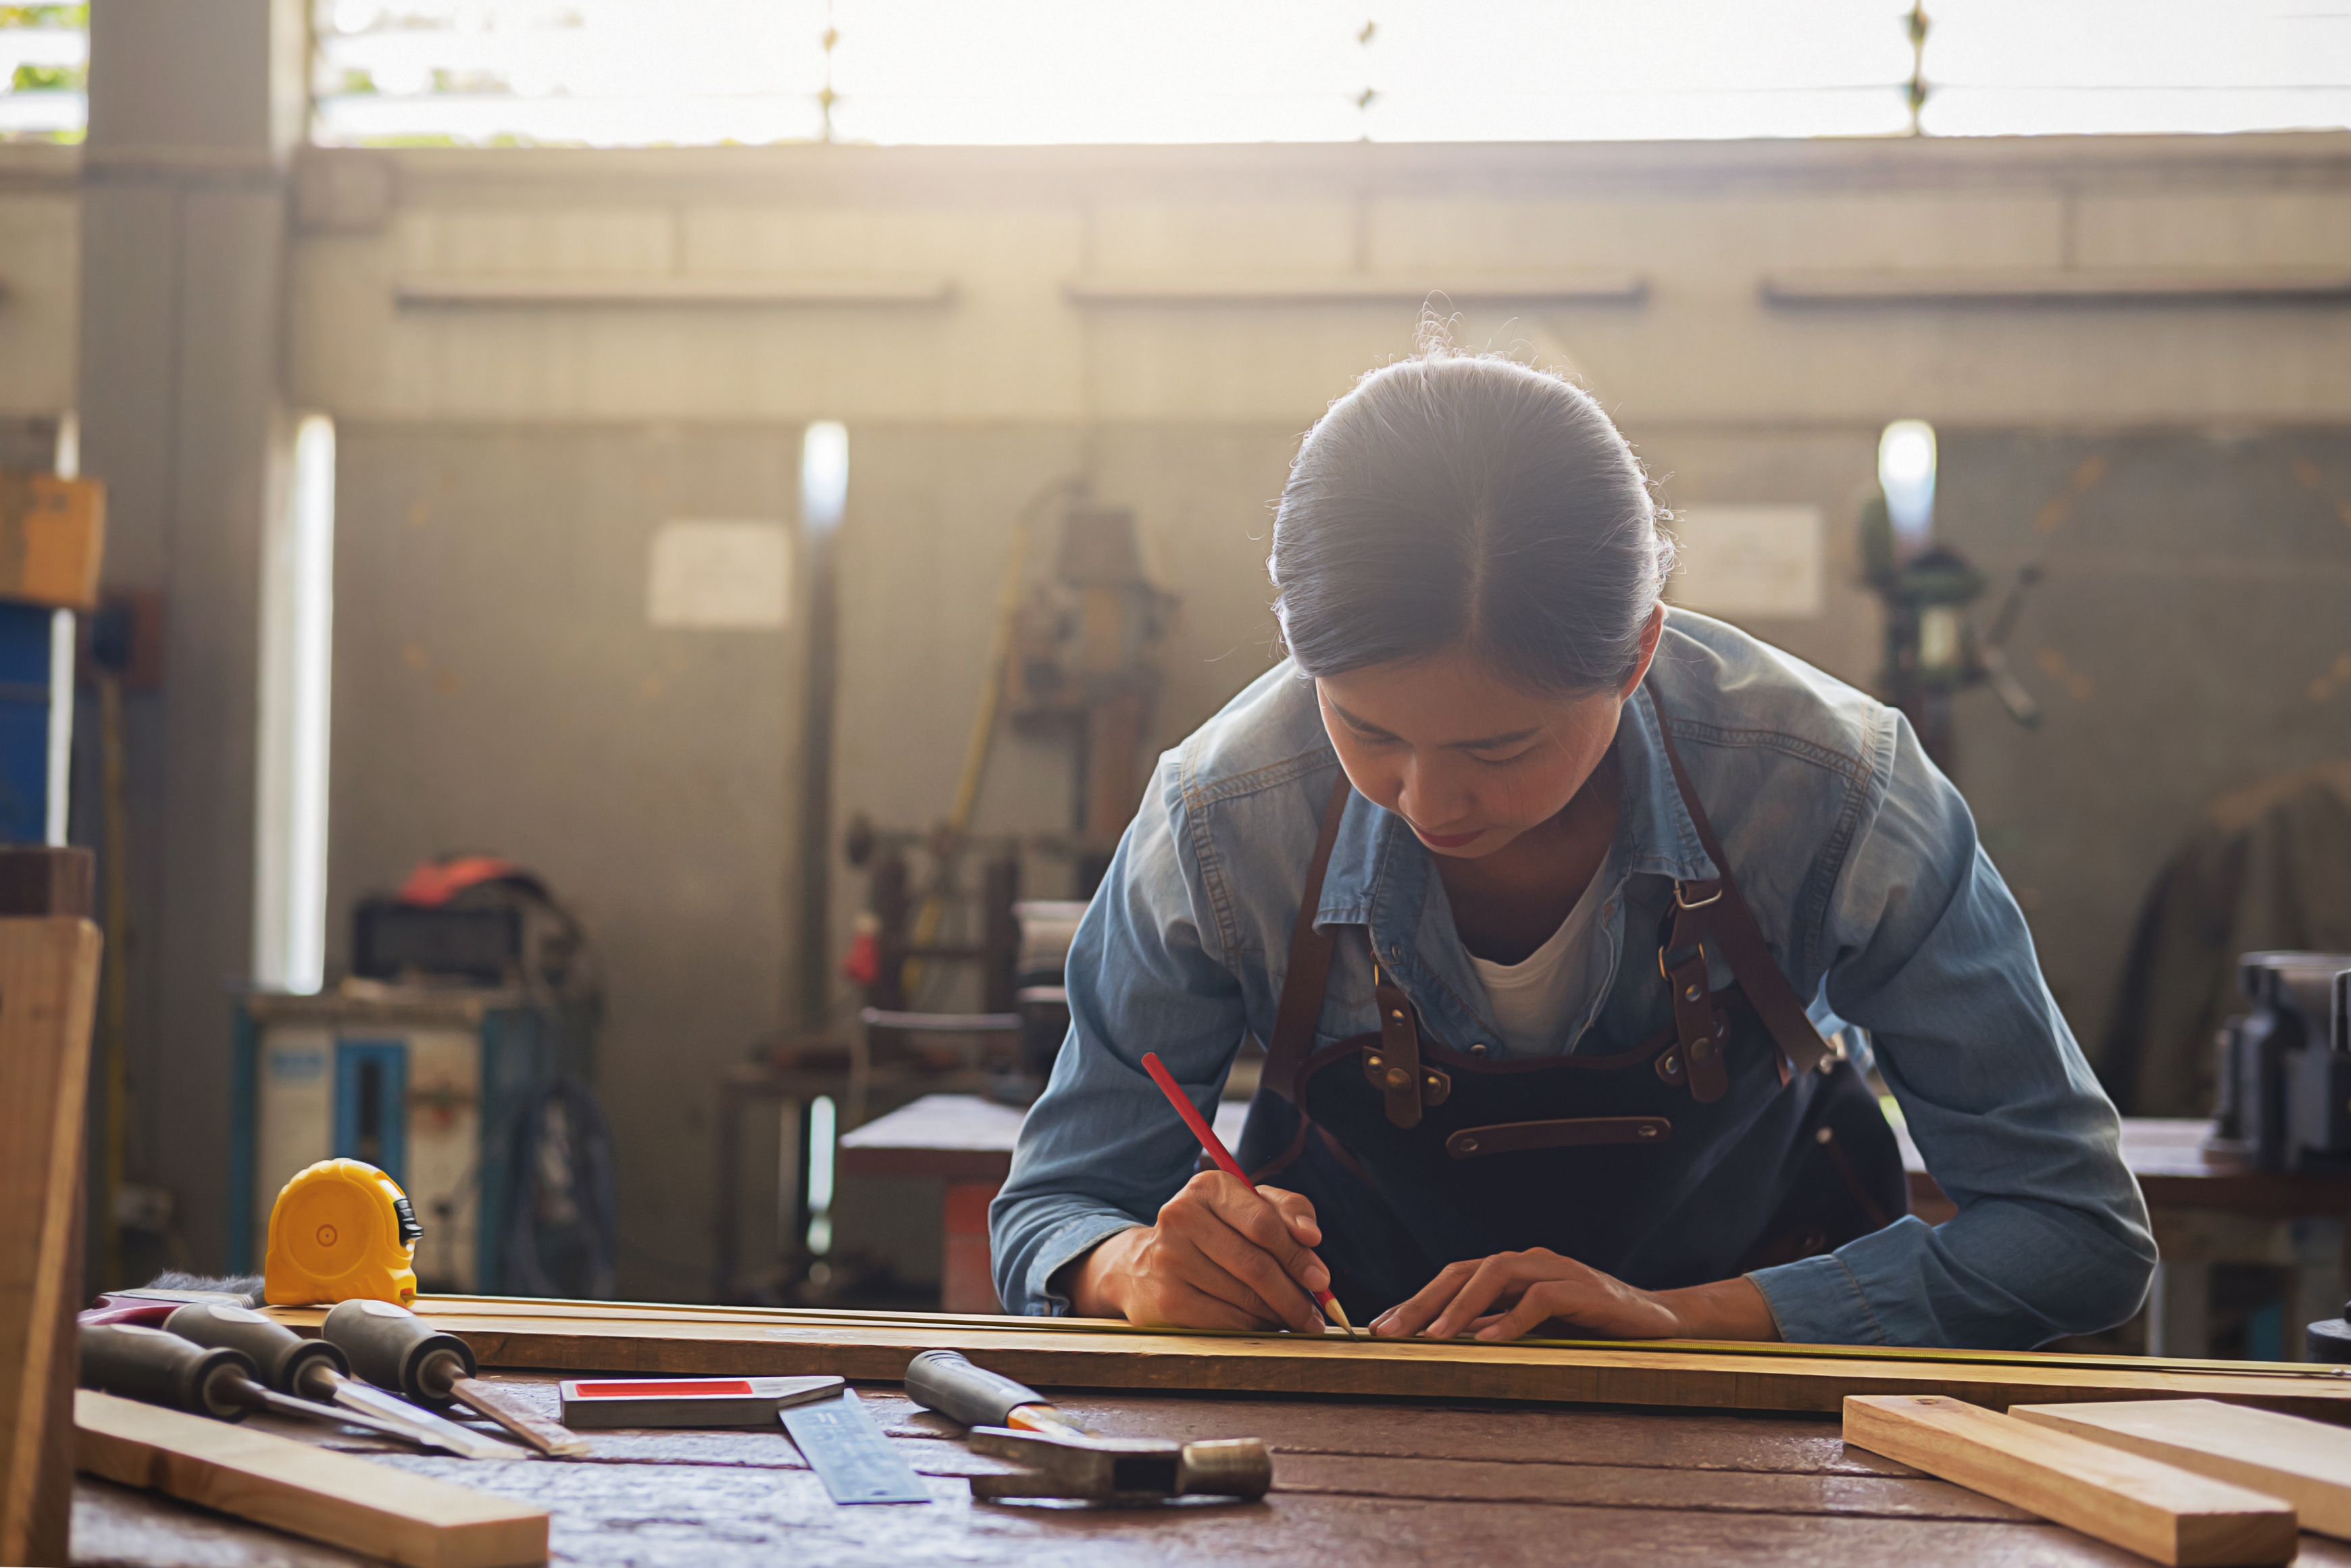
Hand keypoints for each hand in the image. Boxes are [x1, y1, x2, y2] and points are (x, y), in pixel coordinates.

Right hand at [1063, 1172, 1331, 1334]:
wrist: (1146, 1265)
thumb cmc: (1213, 1232)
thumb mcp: (1248, 1206)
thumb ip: (1287, 1211)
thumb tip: (1311, 1237)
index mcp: (1208, 1187)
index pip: (1264, 1224)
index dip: (1297, 1255)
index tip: (1321, 1280)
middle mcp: (1181, 1217)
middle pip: (1255, 1265)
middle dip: (1294, 1294)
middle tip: (1315, 1315)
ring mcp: (1169, 1259)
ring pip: (1244, 1297)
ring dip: (1278, 1314)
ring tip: (1292, 1318)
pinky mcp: (1166, 1299)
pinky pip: (1226, 1321)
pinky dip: (1253, 1327)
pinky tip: (1264, 1324)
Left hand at [1370, 1249, 1780, 1343]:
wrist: (1658, 1320)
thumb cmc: (1593, 1324)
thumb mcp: (1537, 1329)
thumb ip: (1498, 1328)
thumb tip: (1453, 1343)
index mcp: (1514, 1270)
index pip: (1455, 1277)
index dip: (1417, 1299)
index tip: (1382, 1326)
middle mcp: (1529, 1261)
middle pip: (1464, 1270)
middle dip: (1423, 1300)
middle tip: (1390, 1331)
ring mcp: (1557, 1270)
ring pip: (1496, 1273)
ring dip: (1460, 1307)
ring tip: (1434, 1337)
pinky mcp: (1584, 1290)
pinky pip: (1541, 1298)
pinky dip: (1514, 1318)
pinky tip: (1491, 1341)